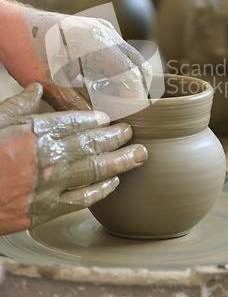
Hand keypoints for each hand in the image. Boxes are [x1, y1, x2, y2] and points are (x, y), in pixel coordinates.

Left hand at [0, 0, 151, 110]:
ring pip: (132, 62)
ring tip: (106, 101)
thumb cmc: (27, 53)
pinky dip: (117, 73)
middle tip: (119, 113)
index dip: (134, 101)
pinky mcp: (99, 31)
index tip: (124, 118)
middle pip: (140, 68)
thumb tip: (105, 124)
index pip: (134, 77)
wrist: (12, 26)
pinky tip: (99, 87)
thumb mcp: (54, 88)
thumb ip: (83, 107)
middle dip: (134, 93)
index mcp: (99, 44)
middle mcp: (107, 33)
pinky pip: (120, 55)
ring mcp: (104, 29)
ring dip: (126, 84)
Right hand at [0, 83, 147, 234]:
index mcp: (34, 132)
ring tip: (139, 155)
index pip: (75, 122)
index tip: (109, 119)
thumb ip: (17, 104)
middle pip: (92, 144)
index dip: (97, 121)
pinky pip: (81, 199)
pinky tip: (115, 183)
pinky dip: (101, 191)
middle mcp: (47, 157)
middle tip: (133, 132)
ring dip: (120, 162)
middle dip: (117, 138)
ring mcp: (49, 185)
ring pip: (94, 170)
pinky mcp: (45, 210)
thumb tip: (36, 87)